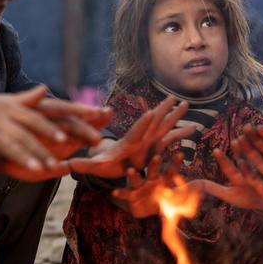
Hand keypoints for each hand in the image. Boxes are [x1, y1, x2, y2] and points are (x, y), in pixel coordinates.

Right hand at [0, 87, 101, 173]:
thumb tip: (47, 91)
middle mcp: (5, 115)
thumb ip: (29, 102)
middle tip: (69, 146)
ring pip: (8, 142)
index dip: (71, 112)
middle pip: (31, 127)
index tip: (94, 116)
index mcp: (17, 107)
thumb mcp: (6, 103)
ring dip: (23, 154)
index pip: (49, 109)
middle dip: (50, 136)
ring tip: (40, 169)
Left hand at [68, 97, 190, 178]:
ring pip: (164, 125)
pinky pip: (170, 138)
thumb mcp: (93, 166)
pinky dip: (181, 133)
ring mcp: (149, 141)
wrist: (106, 162)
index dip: (143, 123)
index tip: (151, 112)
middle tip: (174, 97)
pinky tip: (195, 128)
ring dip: (174, 115)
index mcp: (127, 143)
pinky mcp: (155, 146)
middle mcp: (140, 138)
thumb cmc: (101, 164)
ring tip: (186, 103)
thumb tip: (67, 164)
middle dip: (163, 110)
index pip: (135, 132)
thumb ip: (83, 164)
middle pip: (153, 122)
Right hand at [109, 152, 185, 217]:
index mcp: (163, 180)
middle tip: (157, 157)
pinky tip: (114, 193)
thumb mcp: (177, 199)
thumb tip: (202, 188)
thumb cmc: (163, 199)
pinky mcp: (132, 196)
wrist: (147, 209)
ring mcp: (140, 187)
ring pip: (137, 180)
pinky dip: (120, 193)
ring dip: (134, 175)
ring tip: (131, 170)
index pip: (171, 170)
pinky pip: (125, 194)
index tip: (181, 154)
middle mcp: (151, 181)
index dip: (175, 163)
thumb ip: (188, 195)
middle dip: (154, 164)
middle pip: (153, 171)